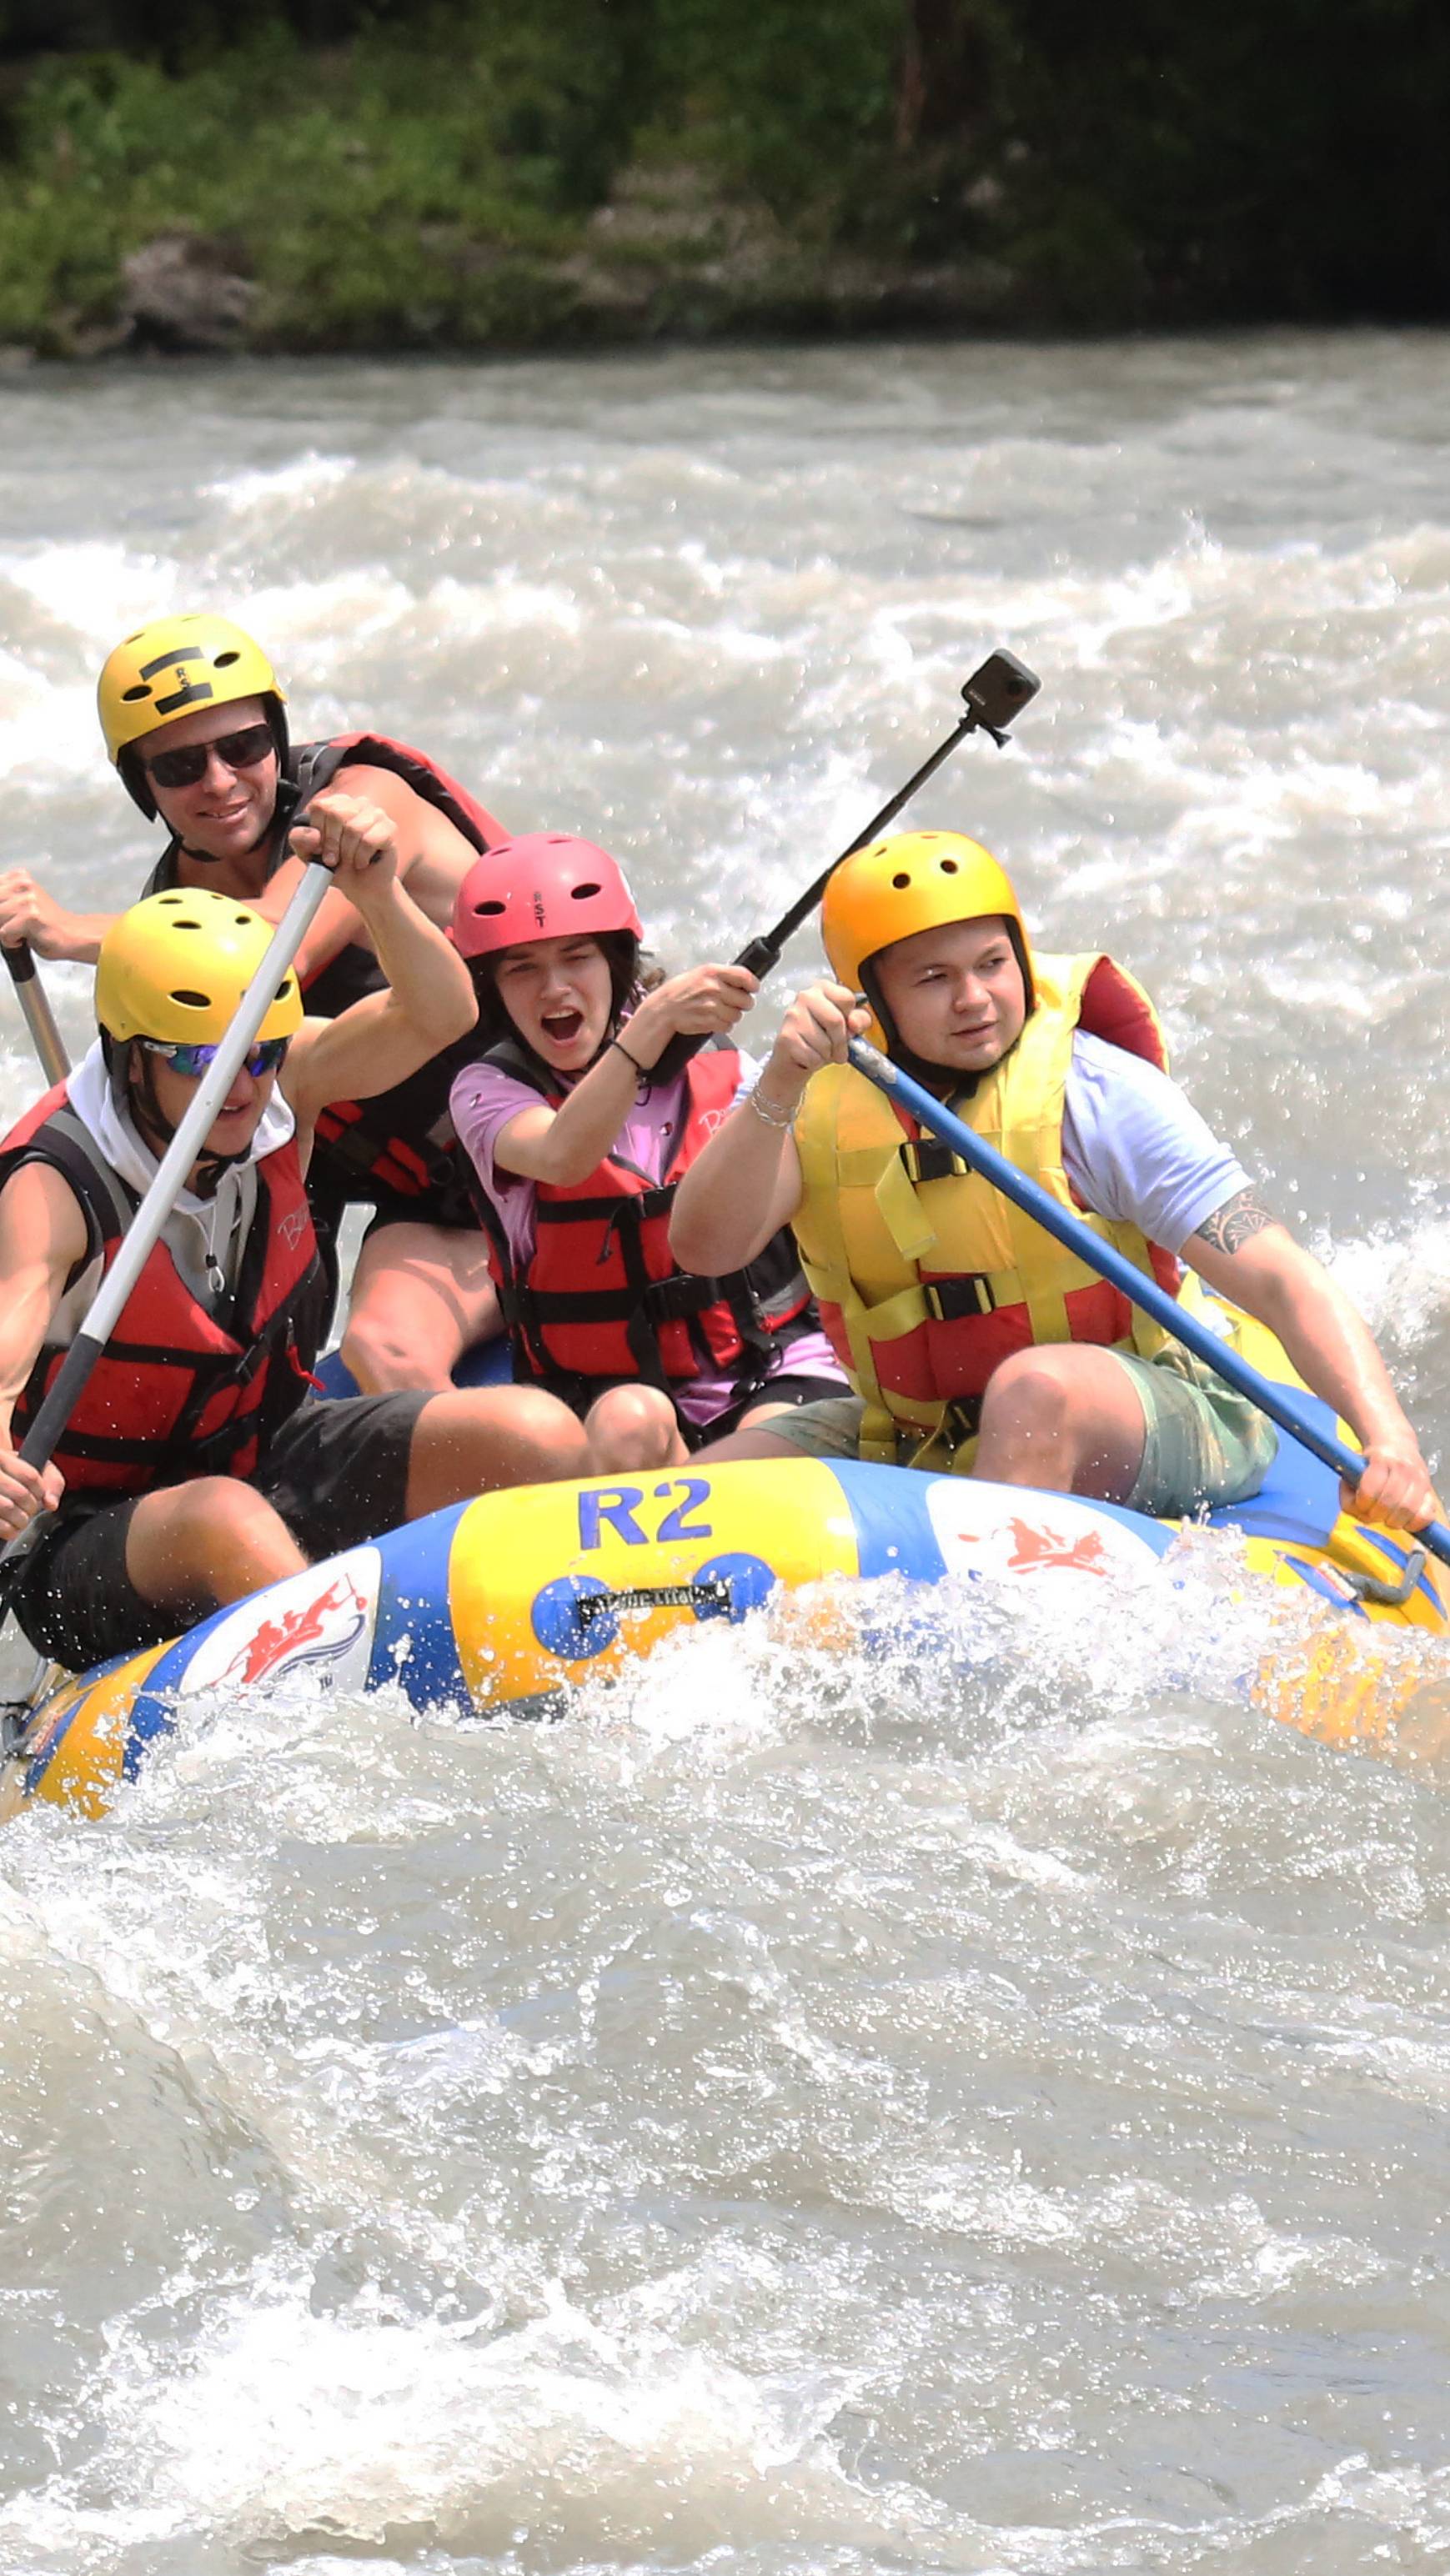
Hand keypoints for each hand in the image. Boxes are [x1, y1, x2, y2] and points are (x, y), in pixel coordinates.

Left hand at [0, 869, 85, 961]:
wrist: (73, 935)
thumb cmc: (45, 925)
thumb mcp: (20, 903)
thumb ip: (4, 900)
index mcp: (19, 876)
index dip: (1, 908)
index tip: (10, 915)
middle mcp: (24, 883)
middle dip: (2, 920)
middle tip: (17, 925)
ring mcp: (28, 898)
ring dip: (7, 930)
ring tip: (23, 931)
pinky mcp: (31, 915)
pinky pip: (4, 932)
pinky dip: (12, 941)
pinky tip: (27, 938)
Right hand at [0, 1445, 62, 1543]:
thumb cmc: (14, 1474)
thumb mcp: (36, 1467)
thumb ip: (52, 1481)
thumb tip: (51, 1504)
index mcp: (1, 1457)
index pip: (29, 1476)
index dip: (40, 1491)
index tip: (39, 1496)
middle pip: (20, 1494)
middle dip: (31, 1507)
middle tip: (30, 1510)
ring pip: (7, 1508)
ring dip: (21, 1519)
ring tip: (22, 1519)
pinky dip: (8, 1530)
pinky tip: (11, 1528)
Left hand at [287, 793, 397, 907]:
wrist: (362, 886)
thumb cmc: (338, 867)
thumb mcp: (308, 855)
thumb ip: (300, 840)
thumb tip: (313, 834)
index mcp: (336, 804)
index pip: (320, 806)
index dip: (318, 831)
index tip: (319, 849)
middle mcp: (357, 804)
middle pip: (336, 814)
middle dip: (331, 843)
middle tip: (333, 860)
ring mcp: (375, 814)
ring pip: (353, 829)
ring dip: (347, 853)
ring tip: (350, 861)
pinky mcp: (389, 828)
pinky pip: (369, 840)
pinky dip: (361, 857)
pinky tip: (363, 862)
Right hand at [628, 964, 757, 1064]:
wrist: (663, 1009)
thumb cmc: (681, 991)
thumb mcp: (700, 974)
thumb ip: (721, 976)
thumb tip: (743, 981)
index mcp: (712, 972)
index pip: (745, 977)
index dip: (753, 985)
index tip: (753, 989)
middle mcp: (714, 988)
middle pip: (746, 1000)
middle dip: (742, 1004)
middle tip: (734, 1003)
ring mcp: (712, 1006)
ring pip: (738, 1015)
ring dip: (732, 1016)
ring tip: (720, 1012)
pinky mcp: (709, 1022)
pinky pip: (728, 1026)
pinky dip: (724, 1025)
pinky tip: (714, 1020)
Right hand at [768, 981, 869, 1092]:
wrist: (796, 1058)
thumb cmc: (824, 1038)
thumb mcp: (848, 1026)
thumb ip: (860, 1020)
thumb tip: (853, 1024)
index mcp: (823, 988)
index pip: (847, 998)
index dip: (852, 1019)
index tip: (847, 1027)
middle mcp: (806, 996)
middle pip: (836, 1021)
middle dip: (841, 1042)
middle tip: (838, 1050)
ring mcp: (794, 1015)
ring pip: (824, 1043)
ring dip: (828, 1054)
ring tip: (820, 1051)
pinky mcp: (786, 1036)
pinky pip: (813, 1057)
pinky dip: (815, 1062)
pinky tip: (808, 1056)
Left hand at [1342, 1432, 1442, 1535]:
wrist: (1397, 1444)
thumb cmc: (1371, 1463)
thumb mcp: (1352, 1470)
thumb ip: (1348, 1493)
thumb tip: (1358, 1512)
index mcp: (1381, 1458)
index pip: (1371, 1487)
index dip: (1362, 1502)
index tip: (1360, 1503)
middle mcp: (1403, 1467)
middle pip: (1389, 1502)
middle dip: (1376, 1514)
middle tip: (1373, 1513)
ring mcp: (1420, 1480)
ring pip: (1408, 1510)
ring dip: (1393, 1521)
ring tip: (1387, 1517)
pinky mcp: (1430, 1492)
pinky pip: (1426, 1516)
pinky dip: (1413, 1524)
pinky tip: (1403, 1520)